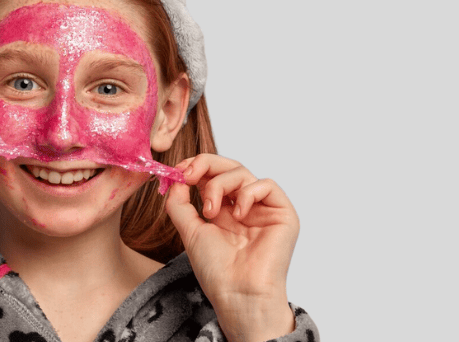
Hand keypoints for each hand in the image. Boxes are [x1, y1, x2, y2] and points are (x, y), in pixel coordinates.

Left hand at [165, 154, 297, 341]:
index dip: (196, 166)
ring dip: (219, 184)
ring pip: (243, 173)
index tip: (178, 170)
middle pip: (228, 167)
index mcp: (224, 211)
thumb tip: (176, 178)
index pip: (212, 175)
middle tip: (189, 173)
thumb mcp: (189, 231)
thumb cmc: (216, 270)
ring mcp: (263, 209)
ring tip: (210, 211)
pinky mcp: (282, 214)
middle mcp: (244, 207)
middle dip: (205, 164)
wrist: (238, 294)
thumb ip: (179, 203)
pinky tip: (237, 214)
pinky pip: (267, 185)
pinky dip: (247, 193)